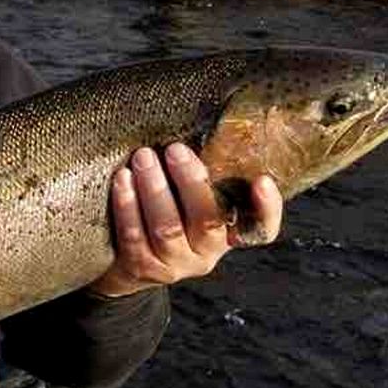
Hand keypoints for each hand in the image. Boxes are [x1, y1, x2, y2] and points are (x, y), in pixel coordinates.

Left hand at [89, 143, 282, 297]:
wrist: (124, 262)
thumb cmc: (163, 211)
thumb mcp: (188, 199)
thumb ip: (201, 176)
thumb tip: (200, 118)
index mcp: (227, 233)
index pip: (260, 230)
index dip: (266, 209)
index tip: (262, 180)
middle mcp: (207, 253)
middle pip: (206, 221)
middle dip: (190, 182)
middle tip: (174, 149)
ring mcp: (175, 265)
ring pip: (167, 228)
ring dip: (154, 189)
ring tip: (142, 157)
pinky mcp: (142, 269)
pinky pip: (134, 236)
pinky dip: (127, 205)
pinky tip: (121, 180)